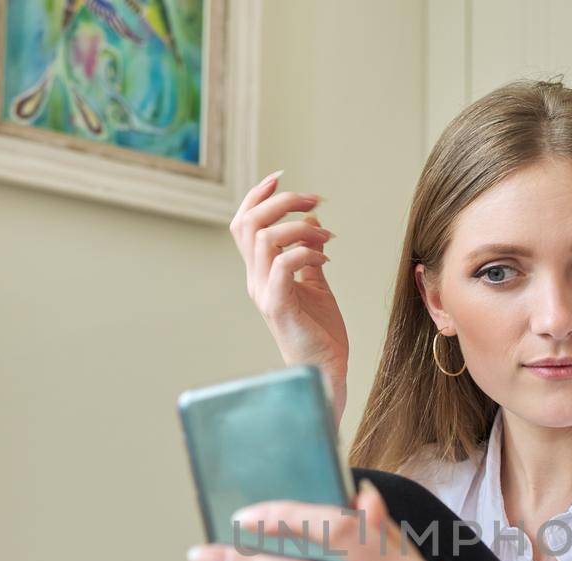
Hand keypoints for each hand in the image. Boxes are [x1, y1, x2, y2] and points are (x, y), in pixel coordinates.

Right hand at [228, 170, 346, 425]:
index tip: (281, 177)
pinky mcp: (279, 306)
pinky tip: (326, 259)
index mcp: (260, 271)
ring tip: (327, 237)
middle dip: (282, 202)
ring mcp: (264, 293)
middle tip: (314, 200)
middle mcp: (255, 279)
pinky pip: (283, 266)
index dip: (257, 196)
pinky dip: (305, 252)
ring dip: (299, 227)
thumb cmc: (320, 332)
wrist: (325, 371)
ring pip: (265, 239)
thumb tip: (313, 219)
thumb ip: (309, 253)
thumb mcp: (316, 283)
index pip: (244, 223)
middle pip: (249, 223)